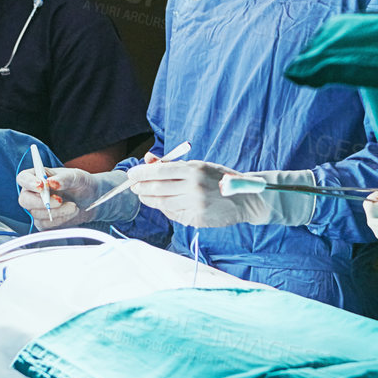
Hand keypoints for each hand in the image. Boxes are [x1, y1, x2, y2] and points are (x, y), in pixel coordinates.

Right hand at [15, 166, 130, 228]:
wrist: (90, 200)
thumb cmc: (81, 184)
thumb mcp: (77, 177)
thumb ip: (64, 178)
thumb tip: (51, 183)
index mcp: (37, 176)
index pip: (23, 178)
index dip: (29, 182)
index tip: (42, 186)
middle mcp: (33, 193)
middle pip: (24, 200)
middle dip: (41, 202)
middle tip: (60, 200)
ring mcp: (36, 209)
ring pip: (36, 214)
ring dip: (57, 211)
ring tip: (74, 206)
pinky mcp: (43, 222)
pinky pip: (45, 225)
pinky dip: (60, 220)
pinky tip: (71, 213)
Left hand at [127, 160, 271, 227]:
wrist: (245, 198)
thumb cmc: (219, 178)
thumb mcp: (199, 165)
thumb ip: (174, 164)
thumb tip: (149, 158)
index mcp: (195, 169)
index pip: (160, 171)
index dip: (142, 173)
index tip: (131, 174)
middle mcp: (194, 187)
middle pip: (158, 188)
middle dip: (141, 187)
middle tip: (133, 186)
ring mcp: (195, 205)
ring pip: (163, 203)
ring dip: (150, 199)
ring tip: (144, 195)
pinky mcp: (197, 219)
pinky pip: (173, 214)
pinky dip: (164, 209)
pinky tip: (161, 204)